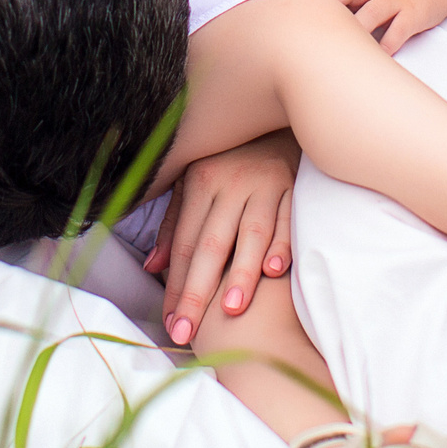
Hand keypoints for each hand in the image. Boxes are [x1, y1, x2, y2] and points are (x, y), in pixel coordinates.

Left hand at [144, 131, 298, 346]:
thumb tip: (151, 268)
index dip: (175, 285)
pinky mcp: (295, 185)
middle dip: (197, 291)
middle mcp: (229, 183)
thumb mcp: (194, 182)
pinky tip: (275, 271)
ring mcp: (264, 183)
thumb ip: (173, 225)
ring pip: (250, 235)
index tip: (171, 323)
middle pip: (210, 245)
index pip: (183, 244)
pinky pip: (289, 219)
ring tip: (230, 309)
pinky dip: (283, 244)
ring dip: (241, 273)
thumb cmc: (230, 160)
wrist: (279, 116)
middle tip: (187, 331)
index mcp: (200, 182)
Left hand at [312, 0, 446, 53]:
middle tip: (309, 37)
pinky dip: (385, 47)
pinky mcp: (412, 15)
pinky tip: (374, 60)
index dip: (311, 2)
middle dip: (326, 13)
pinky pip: (397, 32)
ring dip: (354, 31)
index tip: (295, 23)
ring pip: (370, 14)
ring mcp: (394, 0)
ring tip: (339, 52)